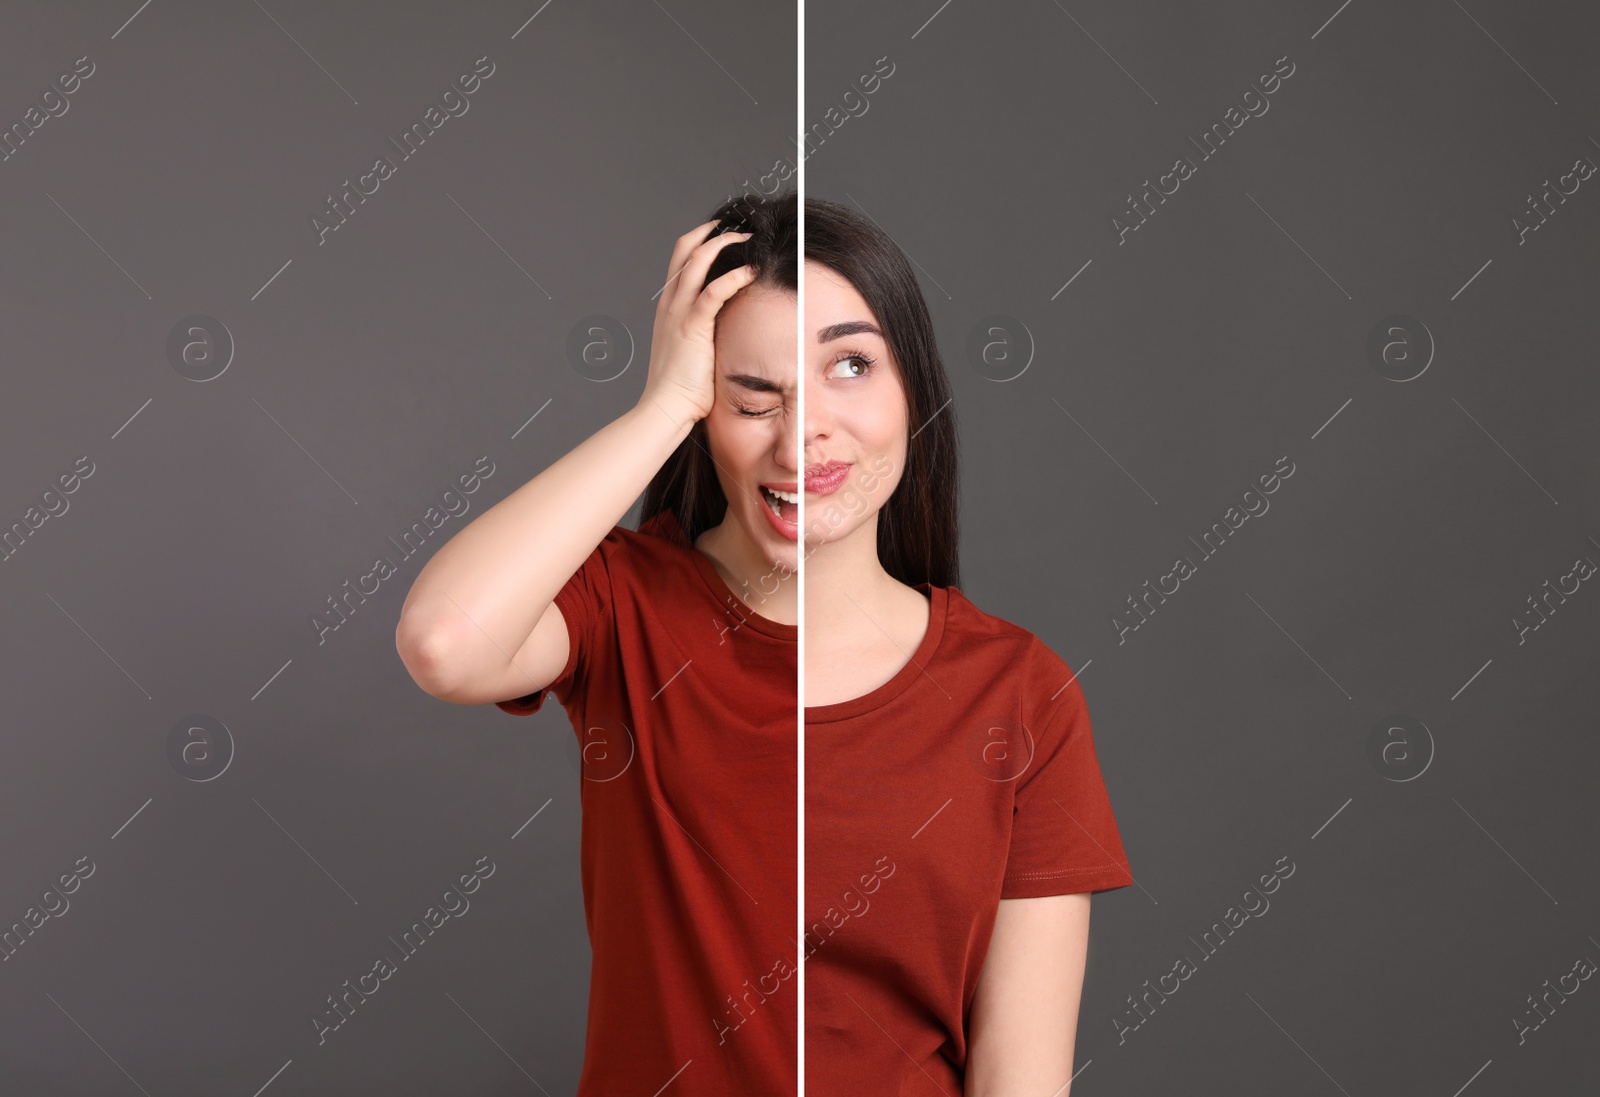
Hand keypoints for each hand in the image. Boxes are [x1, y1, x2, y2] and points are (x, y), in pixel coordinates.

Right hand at [636, 219, 757, 424]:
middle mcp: (670, 303)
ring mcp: (678, 312)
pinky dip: (734, 275)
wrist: (666, 408)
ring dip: (726, 244)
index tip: (724, 235)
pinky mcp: (692, 325)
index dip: (701, 241)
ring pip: (698, 260)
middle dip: (713, 232)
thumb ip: (704, 334)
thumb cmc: (681, 389)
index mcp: (669, 308)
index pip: (681, 260)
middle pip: (686, 249)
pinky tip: (752, 271)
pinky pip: (714, 290)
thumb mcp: (691, 352)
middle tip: (739, 228)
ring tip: (750, 240)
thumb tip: (728, 329)